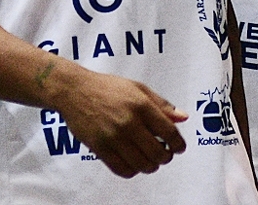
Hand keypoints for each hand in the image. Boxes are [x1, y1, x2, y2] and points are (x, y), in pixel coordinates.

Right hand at [51, 68, 188, 177]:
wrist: (75, 90)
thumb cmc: (107, 87)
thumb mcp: (138, 88)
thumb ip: (161, 104)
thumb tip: (183, 118)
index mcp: (141, 105)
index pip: (169, 132)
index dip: (178, 144)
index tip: (179, 148)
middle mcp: (129, 122)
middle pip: (158, 153)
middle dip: (166, 157)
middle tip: (164, 155)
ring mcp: (114, 137)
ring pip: (142, 164)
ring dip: (151, 166)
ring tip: (149, 160)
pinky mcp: (100, 148)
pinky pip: (123, 169)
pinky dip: (133, 171)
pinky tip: (133, 163)